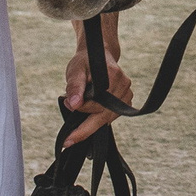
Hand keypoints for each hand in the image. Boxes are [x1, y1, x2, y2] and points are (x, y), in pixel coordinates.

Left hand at [62, 32, 133, 147]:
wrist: (98, 54)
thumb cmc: (85, 62)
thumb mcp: (75, 70)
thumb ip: (75, 86)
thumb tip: (74, 104)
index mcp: (113, 76)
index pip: (98, 103)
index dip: (82, 108)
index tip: (67, 104)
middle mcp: (124, 86)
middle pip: (105, 115)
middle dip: (85, 129)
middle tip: (68, 141)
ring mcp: (127, 93)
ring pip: (108, 118)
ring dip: (92, 123)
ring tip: (77, 121)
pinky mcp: (126, 100)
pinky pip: (112, 116)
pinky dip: (100, 119)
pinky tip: (90, 117)